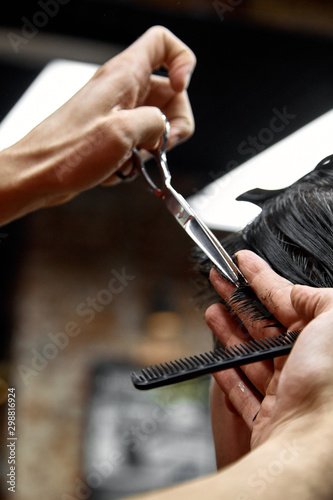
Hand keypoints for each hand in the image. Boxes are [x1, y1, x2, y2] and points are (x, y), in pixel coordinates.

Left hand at [0, 26, 195, 223]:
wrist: (39, 176)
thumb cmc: (68, 152)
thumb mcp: (122, 133)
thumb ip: (157, 123)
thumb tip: (164, 130)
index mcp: (124, 76)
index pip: (163, 43)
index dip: (182, 61)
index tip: (181, 89)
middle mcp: (122, 90)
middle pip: (169, 95)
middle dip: (172, 124)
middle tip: (160, 145)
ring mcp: (117, 114)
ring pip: (156, 124)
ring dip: (152, 148)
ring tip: (131, 160)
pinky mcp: (112, 136)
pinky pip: (139, 144)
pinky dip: (135, 160)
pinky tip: (117, 169)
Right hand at [206, 250, 332, 464]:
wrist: (312, 449)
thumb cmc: (330, 389)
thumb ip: (319, 299)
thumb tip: (300, 293)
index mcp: (323, 343)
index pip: (287, 301)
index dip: (261, 278)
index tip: (242, 262)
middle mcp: (308, 367)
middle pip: (264, 326)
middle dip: (240, 300)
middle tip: (219, 281)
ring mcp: (287, 393)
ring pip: (251, 355)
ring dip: (229, 331)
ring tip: (211, 310)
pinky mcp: (269, 417)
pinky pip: (243, 391)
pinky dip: (227, 372)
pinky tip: (216, 356)